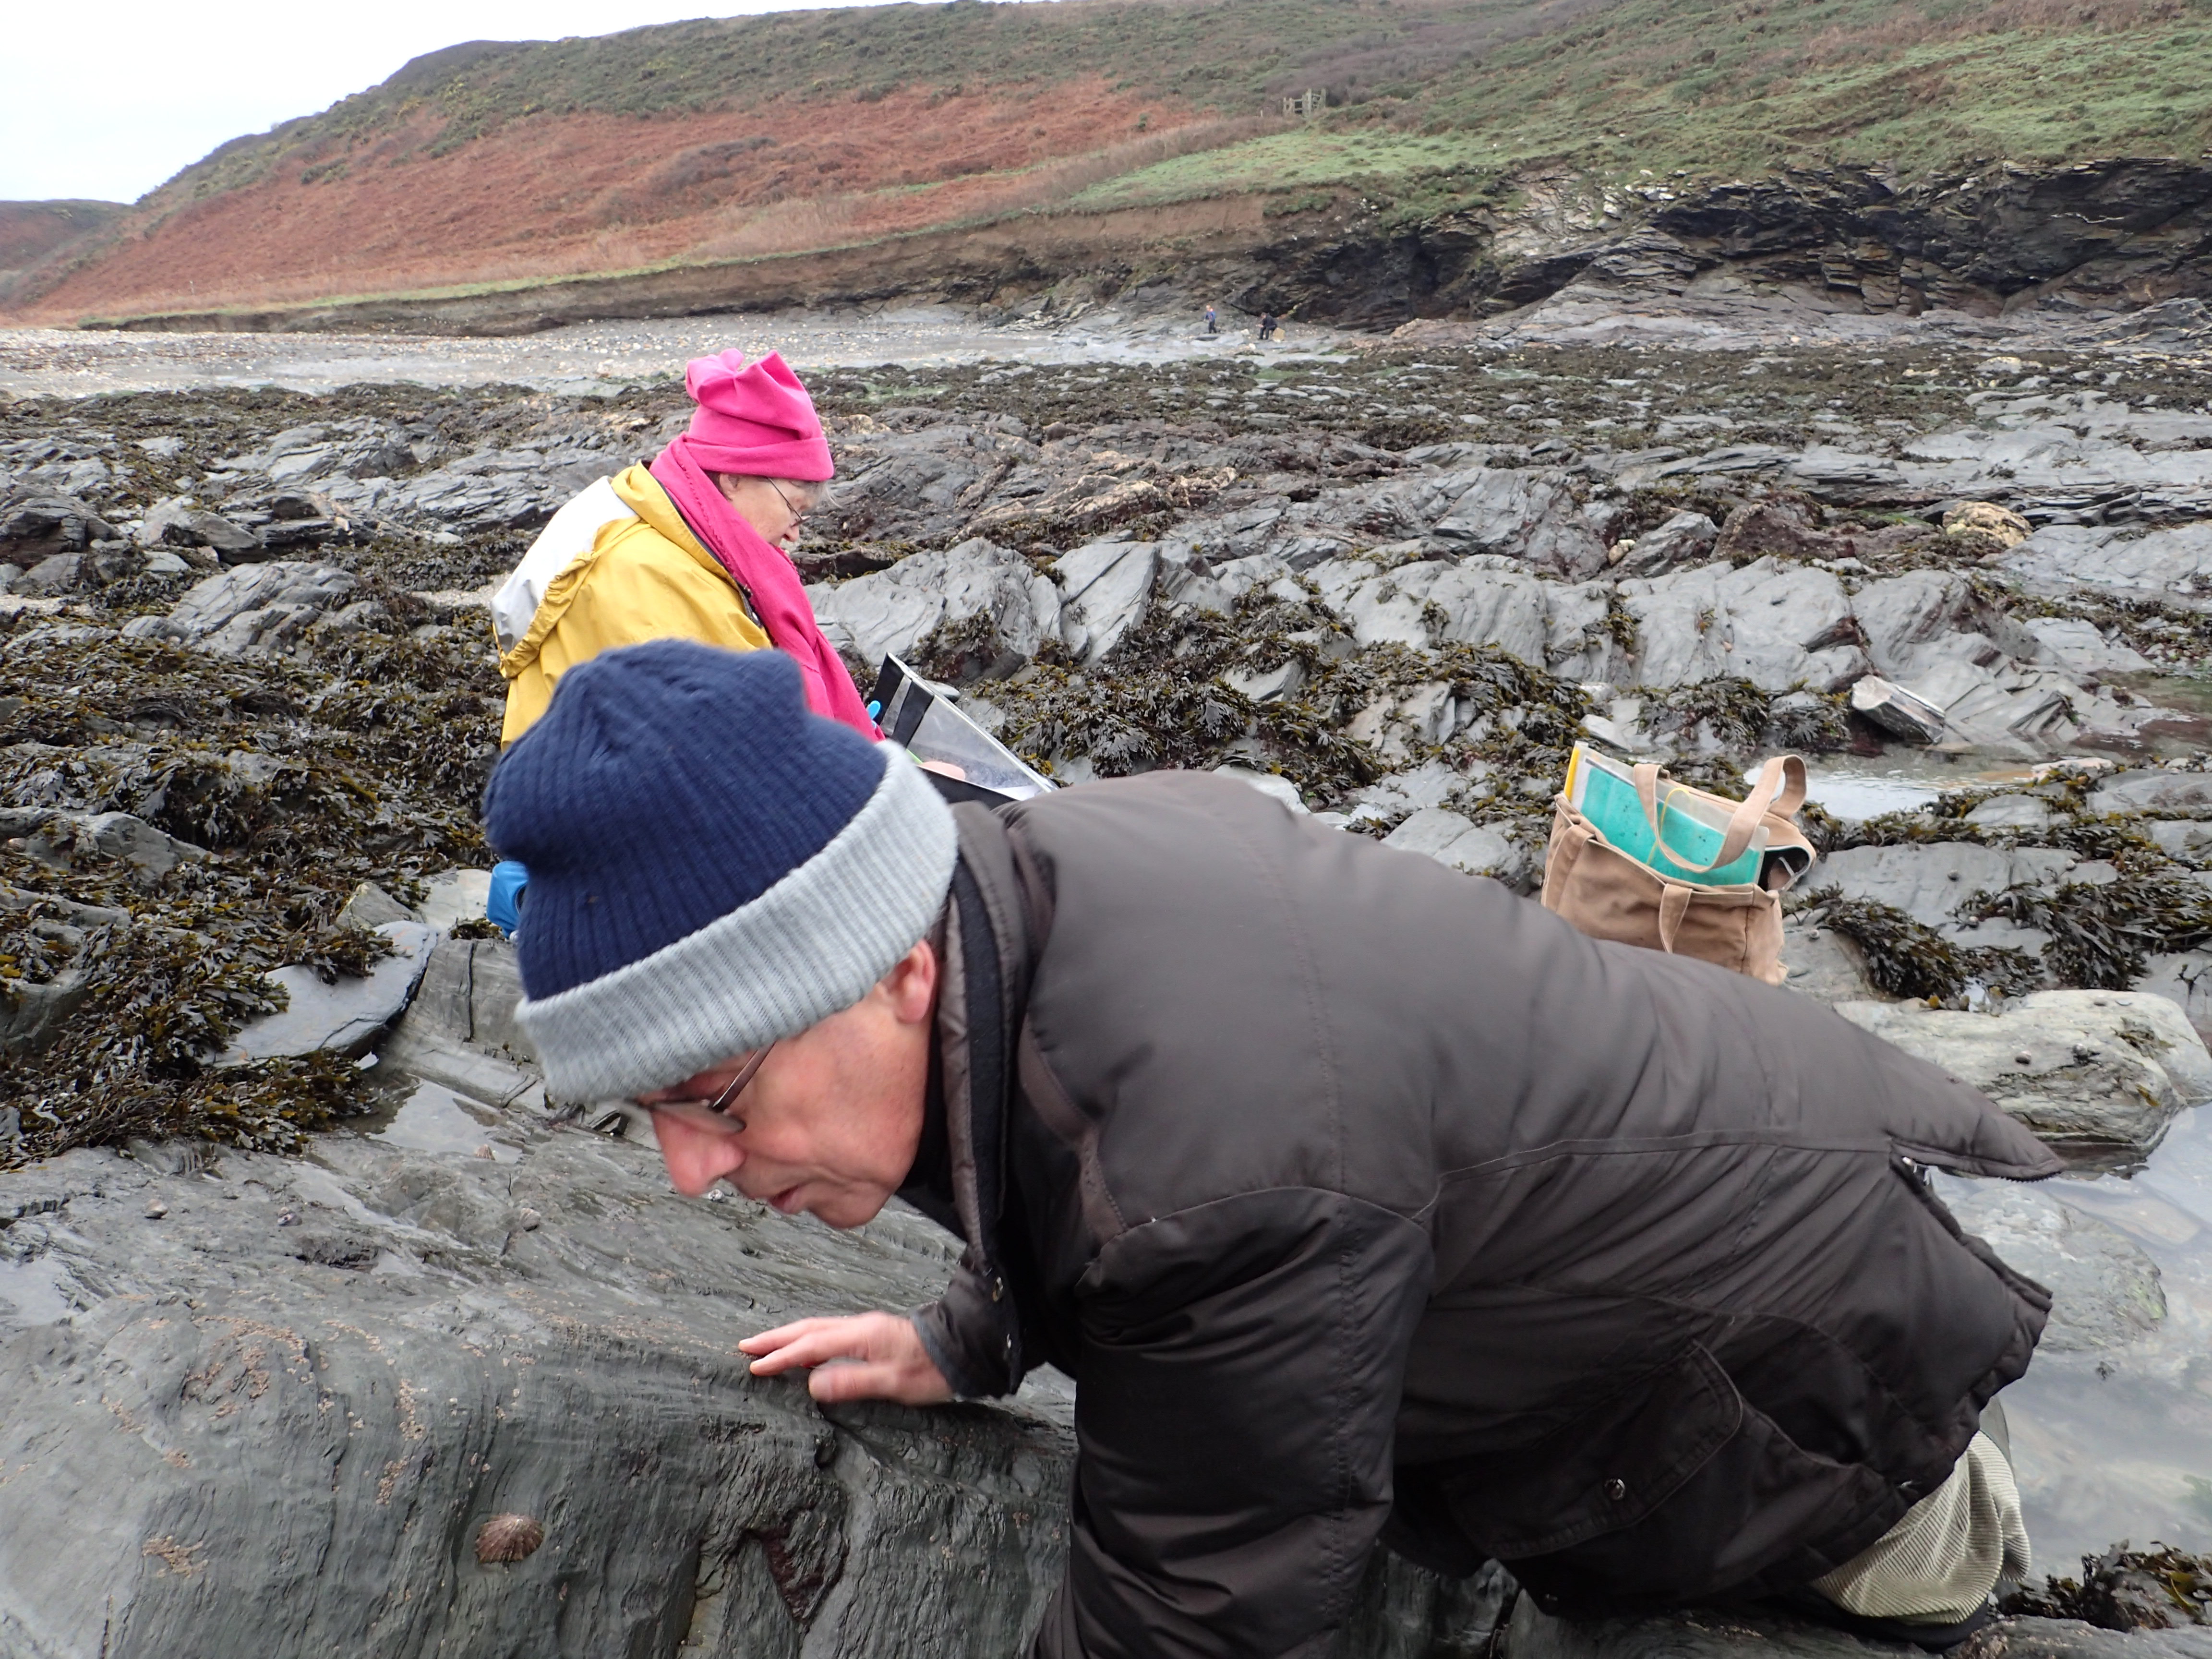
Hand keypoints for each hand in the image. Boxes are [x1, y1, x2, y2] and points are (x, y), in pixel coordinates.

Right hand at [739, 1312, 952, 1404]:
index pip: (809, 1347)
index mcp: (860, 1336)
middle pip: (807, 1330)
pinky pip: (830, 1334)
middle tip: (746, 1346)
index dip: (780, 1358)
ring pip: (817, 1329)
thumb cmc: (932, 1369)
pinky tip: (807, 1354)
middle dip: (775, 1339)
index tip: (755, 1366)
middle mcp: (859, 1327)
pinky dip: (808, 1340)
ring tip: (766, 1346)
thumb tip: (810, 1385)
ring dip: (789, 1337)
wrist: (963, 1350)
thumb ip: (852, 1381)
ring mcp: (866, 1329)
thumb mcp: (894, 1382)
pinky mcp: (873, 1335)